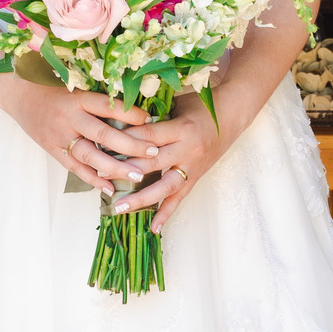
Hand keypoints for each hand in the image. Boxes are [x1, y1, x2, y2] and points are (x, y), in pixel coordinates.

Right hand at [0, 82, 159, 193]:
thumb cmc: (51, 86)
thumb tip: (132, 107)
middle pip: (105, 135)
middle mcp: (70, 117)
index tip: (153, 122)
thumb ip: (98, 96)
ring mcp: (60, 135)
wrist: (17, 92)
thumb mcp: (75, 84)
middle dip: (131, 146)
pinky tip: (109, 188)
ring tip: (137, 176)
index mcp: (79, 97)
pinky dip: (92, 178)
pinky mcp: (52, 149)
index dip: (133, 115)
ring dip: (115, 167)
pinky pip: (75, 167)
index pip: (110, 107)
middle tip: (153, 154)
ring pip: (91, 155)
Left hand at [104, 94, 228, 229]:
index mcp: (180, 128)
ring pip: (164, 187)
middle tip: (99, 174)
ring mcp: (192, 167)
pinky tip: (153, 228)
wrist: (233, 113)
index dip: (124, 142)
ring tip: (119, 208)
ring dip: (141, 199)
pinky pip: (180, 198)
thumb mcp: (177, 103)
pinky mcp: (196, 177)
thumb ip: (153, 115)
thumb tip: (121, 121)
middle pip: (151, 163)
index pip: (146, 137)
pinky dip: (166, 213)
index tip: (101, 146)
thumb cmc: (202, 105)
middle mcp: (187, 150)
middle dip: (124, 170)